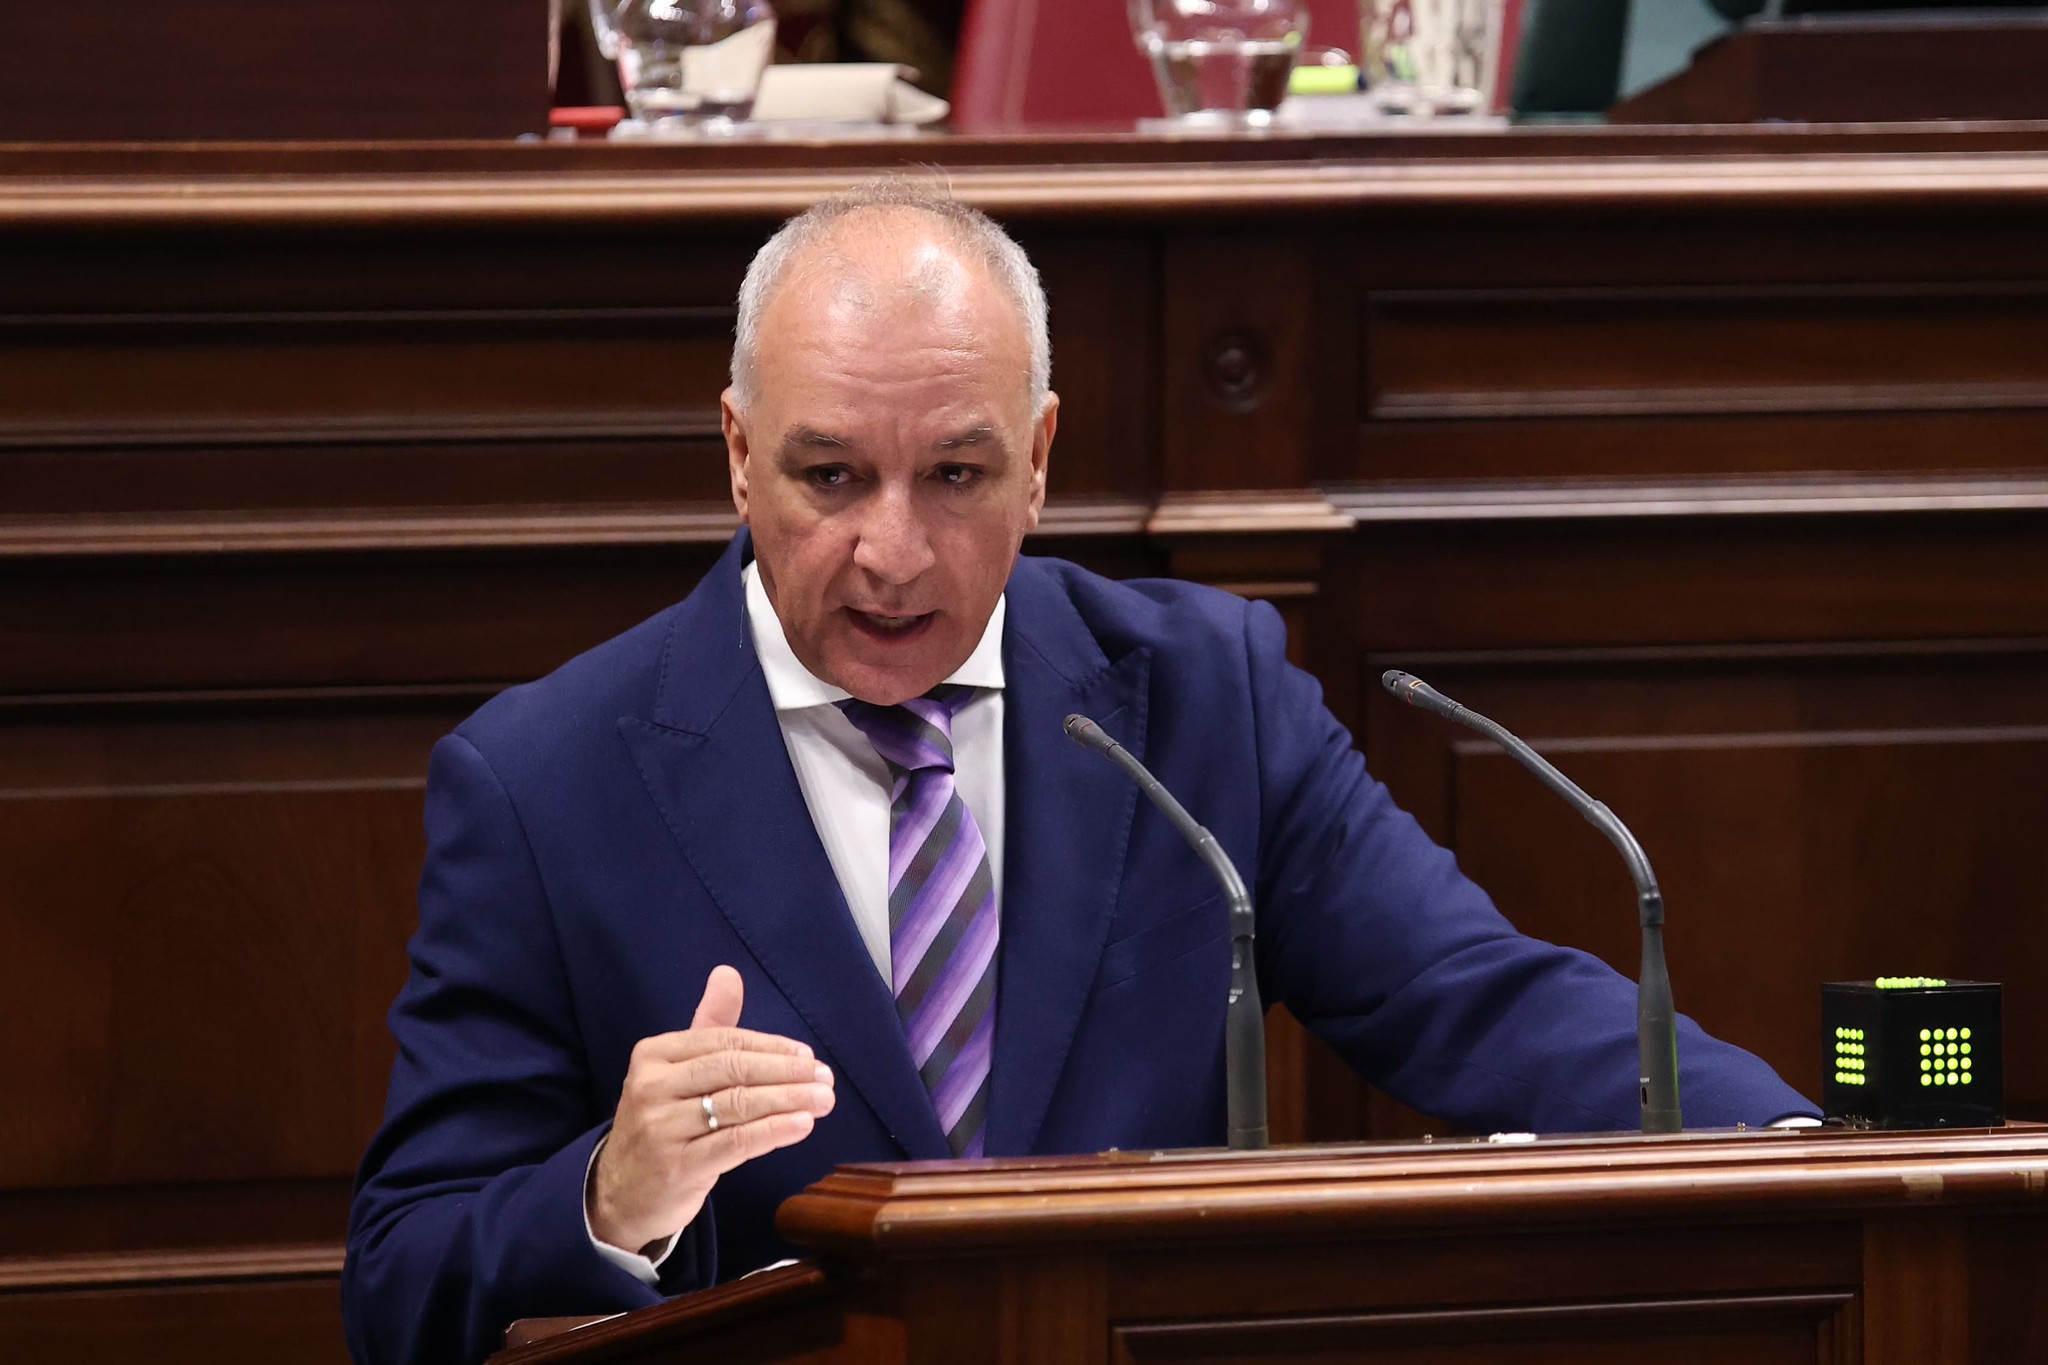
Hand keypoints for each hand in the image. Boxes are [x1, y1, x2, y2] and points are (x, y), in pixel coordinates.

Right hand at [588, 965, 834, 1253]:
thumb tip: (728, 973)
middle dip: (786, 1071)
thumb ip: (708, 1023)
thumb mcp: (678, 1071)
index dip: (771, 1047)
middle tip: (825, 1077)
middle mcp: (651, 1087)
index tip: (807, 1056)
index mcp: (653, 1055)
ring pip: (738, 1105)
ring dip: (789, 1100)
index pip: (724, 1042)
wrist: (622, 1191)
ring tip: (824, 1099)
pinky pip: (736, 1143)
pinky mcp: (677, 1167)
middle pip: (733, 1070)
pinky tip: (802, 1124)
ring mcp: (661, 1129)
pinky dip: (774, 1131)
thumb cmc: (662, 1122)